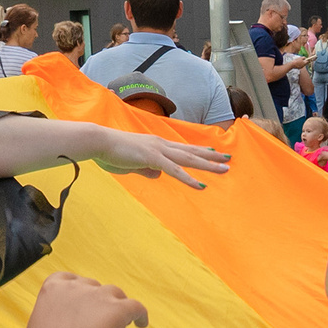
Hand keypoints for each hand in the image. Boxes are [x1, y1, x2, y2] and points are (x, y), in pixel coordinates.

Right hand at [25, 272, 147, 327]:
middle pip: (93, 287)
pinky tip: (141, 324)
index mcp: (52, 289)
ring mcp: (98, 295)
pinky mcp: (118, 308)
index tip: (82, 299)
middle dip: (96, 300)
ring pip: (115, 294)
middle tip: (98, 320)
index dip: (77, 289)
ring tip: (119, 323)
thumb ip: (52, 321)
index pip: (67, 279)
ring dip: (116, 306)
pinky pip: (136, 307)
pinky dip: (140, 315)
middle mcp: (76, 287)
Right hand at [93, 128, 230, 188]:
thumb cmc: (111, 153)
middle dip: (211, 156)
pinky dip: (189, 178)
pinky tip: (201, 185)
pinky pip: (175, 171)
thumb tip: (158, 176)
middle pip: (191, 151)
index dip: (199, 150)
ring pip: (189, 159)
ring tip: (225, 168)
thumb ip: (146, 169)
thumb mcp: (132, 164)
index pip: (182, 148)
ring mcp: (158, 150)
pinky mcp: (152, 158)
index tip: (213, 151)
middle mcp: (161, 145)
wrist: (99, 142)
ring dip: (208, 165)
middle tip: (228, 159)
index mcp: (156, 145)